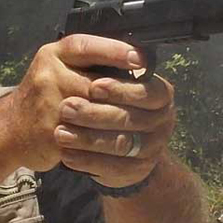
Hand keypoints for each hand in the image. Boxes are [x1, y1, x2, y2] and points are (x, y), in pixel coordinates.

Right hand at [2, 34, 167, 176]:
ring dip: (119, 117)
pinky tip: (122, 140)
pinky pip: (86, 135)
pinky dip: (105, 139)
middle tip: (150, 98)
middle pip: (96, 82)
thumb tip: (132, 63)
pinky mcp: (50, 131)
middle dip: (124, 93)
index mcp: (52, 55)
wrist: (9, 129)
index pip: (86, 46)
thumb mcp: (57, 70)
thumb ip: (86, 65)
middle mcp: (48, 75)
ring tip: (142, 122)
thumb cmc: (42, 97)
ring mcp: (47, 104)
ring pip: (95, 111)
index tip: (140, 59)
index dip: (115, 51)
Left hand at [50, 40, 175, 189]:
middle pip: (130, 118)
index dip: (120, 89)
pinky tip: (66, 155)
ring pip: (119, 144)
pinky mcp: (137, 170)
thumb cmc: (106, 100)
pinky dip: (87, 161)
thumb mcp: (109, 77)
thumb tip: (102, 51)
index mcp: (161, 93)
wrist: (112, 140)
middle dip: (95, 113)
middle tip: (66, 108)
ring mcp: (153, 148)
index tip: (94, 85)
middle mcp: (163, 121)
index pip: (148, 90)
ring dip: (87, 138)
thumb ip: (108, 65)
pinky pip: (112, 168)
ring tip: (59, 133)